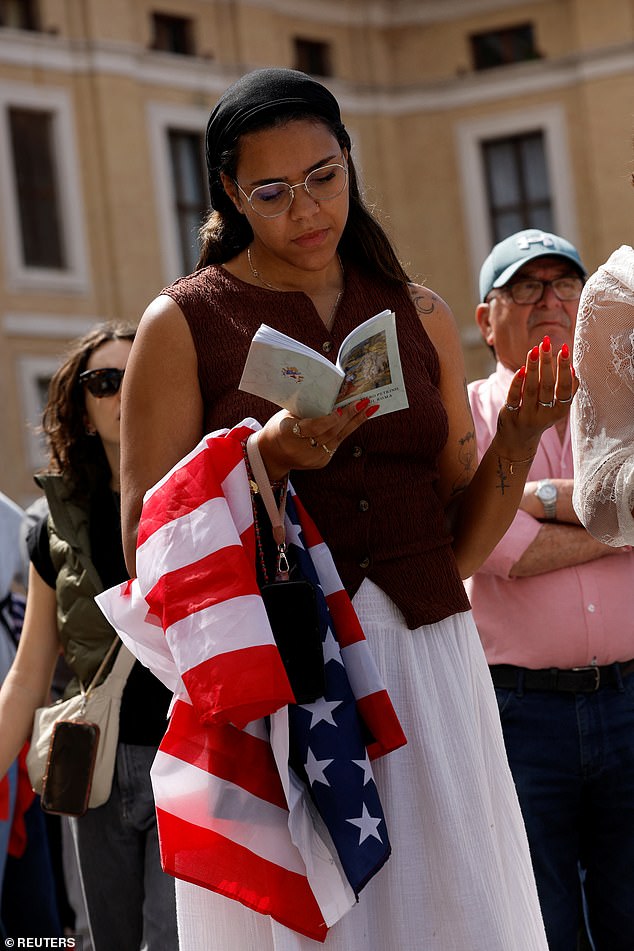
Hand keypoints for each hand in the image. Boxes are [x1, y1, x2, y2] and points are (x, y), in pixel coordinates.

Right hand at [256, 398, 378, 479]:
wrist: (272, 455)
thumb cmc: (279, 428)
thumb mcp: (287, 416)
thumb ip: (308, 410)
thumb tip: (334, 395)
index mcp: (287, 435)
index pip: (312, 428)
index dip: (328, 419)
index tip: (341, 408)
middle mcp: (301, 450)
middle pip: (330, 432)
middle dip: (349, 416)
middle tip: (363, 401)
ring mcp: (313, 459)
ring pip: (338, 438)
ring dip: (355, 422)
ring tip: (369, 408)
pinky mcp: (321, 462)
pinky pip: (337, 443)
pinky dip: (347, 430)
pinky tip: (358, 419)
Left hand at [497, 336, 576, 454]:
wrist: (517, 442)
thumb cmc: (540, 417)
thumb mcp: (557, 408)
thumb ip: (566, 391)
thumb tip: (573, 368)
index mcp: (559, 412)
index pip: (565, 389)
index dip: (565, 369)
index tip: (564, 349)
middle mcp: (544, 415)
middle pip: (547, 386)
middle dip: (548, 363)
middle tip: (546, 343)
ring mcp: (526, 416)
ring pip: (531, 389)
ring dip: (533, 367)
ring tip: (534, 349)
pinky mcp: (510, 415)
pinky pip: (514, 397)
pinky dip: (517, 383)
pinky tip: (521, 369)